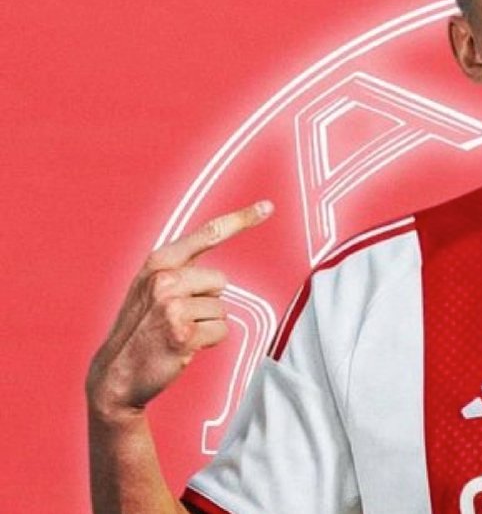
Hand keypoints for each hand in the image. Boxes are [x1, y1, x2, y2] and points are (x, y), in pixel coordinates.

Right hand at [86, 201, 273, 422]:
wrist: (115, 373)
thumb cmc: (141, 329)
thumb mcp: (150, 288)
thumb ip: (180, 270)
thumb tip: (219, 270)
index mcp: (157, 263)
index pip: (207, 234)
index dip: (241, 219)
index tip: (267, 207)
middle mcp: (163, 279)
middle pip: (220, 281)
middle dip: (208, 301)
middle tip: (178, 317)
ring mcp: (171, 305)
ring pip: (222, 309)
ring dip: (206, 324)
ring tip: (177, 332)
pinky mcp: (182, 332)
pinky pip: (221, 331)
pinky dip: (209, 341)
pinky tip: (182, 347)